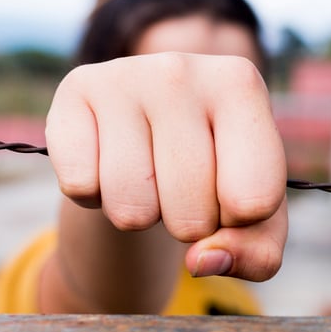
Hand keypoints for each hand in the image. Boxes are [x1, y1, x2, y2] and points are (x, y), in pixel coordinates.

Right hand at [45, 52, 287, 280]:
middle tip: (183, 186)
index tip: (232, 192)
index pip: (253, 202)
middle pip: (191, 214)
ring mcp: (122, 76)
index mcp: (241, 85)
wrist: (151, 125)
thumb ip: (256, 253)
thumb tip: (201, 261)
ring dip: (140, 214)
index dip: (238, 222)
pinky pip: (80, 187)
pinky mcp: (73, 91)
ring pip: (131, 210)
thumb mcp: (255, 214)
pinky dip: (93, 196)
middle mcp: (181, 70)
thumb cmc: (216, 170)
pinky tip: (108, 162)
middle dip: (188, 224)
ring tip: (147, 175)